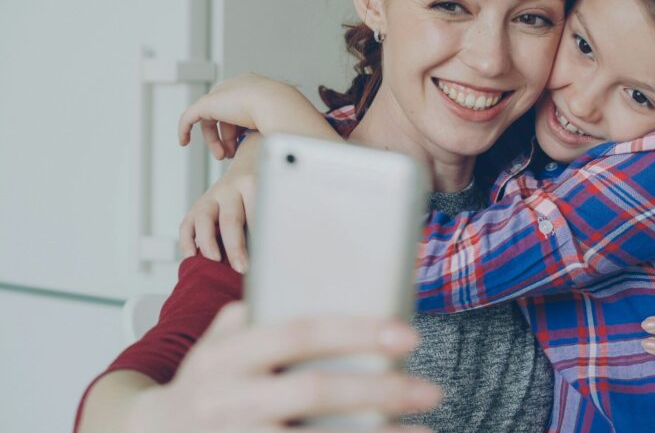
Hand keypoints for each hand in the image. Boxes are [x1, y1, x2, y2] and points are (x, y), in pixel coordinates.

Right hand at [126, 302, 439, 432]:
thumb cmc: (200, 386)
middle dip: (379, 391)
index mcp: (226, 354)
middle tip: (431, 391)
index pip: (298, 333)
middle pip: (313, 391)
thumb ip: (256, 317)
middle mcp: (226, 397)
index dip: (356, 331)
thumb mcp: (215, 346)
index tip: (407, 334)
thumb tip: (321, 280)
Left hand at [178, 73, 294, 159]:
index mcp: (253, 88)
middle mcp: (236, 87)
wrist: (276, 105)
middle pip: (223, 115)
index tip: (240, 147)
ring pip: (209, 119)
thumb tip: (264, 146)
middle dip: (225, 138)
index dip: (236, 131)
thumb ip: (263, 129)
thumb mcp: (273, 122)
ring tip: (221, 156)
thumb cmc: (282, 115)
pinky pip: (189, 117)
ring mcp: (222, 93)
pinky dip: (185, 129)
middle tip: (229, 155)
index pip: (237, 110)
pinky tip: (183, 142)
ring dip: (214, 141)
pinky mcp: (208, 103)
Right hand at [179, 134, 261, 271]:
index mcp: (253, 185)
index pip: (255, 216)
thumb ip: (269, 221)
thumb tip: (273, 254)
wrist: (250, 163)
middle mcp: (230, 189)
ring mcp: (211, 196)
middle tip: (242, 267)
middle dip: (235, 247)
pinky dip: (187, 241)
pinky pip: (187, 224)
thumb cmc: (264, 187)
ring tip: (215, 262)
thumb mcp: (271, 197)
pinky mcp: (198, 205)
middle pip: (230, 219)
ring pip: (203, 218)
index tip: (264, 261)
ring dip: (208, 243)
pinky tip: (192, 256)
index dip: (260, 241)